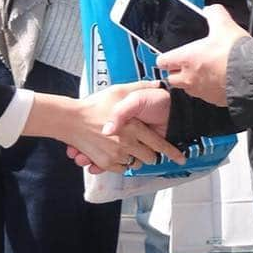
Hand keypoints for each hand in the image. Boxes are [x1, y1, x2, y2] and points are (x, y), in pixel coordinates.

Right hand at [25, 83, 176, 172]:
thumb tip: (157, 84)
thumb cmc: (96, 103)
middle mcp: (128, 143)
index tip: (181, 159)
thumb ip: (140, 87)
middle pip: (148, 158)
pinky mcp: (106, 163)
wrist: (71, 119)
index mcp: (135, 127)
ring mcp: (116, 155)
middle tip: (142, 146)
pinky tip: (114, 152)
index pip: (159, 145)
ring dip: (132, 158)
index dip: (171, 153)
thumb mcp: (120, 90)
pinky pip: (120, 168)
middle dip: (149, 154)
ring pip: (134, 164)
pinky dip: (119, 163)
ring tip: (125, 146)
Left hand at [153, 4, 248, 106]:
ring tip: (205, 72)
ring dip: (192, 82)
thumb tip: (211, 10)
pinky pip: (205, 96)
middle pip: (172, 78)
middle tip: (189, 63)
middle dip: (177, 71)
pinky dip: (209, 90)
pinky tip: (219, 80)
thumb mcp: (223, 24)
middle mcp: (189, 78)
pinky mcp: (214, 101)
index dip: (166, 57)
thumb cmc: (235, 52)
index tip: (172, 55)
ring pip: (188, 89)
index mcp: (186, 59)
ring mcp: (201, 92)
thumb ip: (214, 14)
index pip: (162, 61)